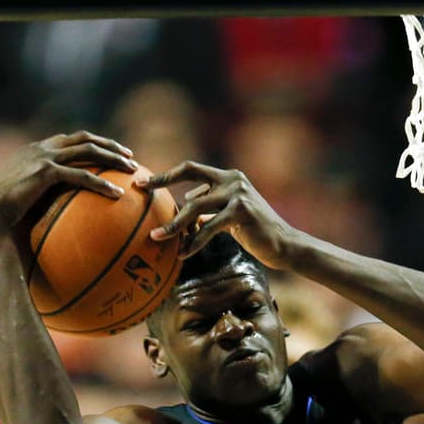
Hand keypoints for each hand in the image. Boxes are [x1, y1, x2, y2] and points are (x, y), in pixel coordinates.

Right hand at [0, 131, 136, 236]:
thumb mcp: (20, 199)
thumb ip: (38, 195)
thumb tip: (57, 212)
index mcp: (32, 151)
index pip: (68, 140)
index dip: (91, 143)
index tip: (110, 151)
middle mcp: (38, 148)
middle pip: (82, 138)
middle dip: (109, 144)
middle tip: (129, 156)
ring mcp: (42, 157)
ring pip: (87, 151)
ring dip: (113, 158)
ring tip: (131, 170)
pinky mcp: (45, 171)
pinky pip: (82, 176)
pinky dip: (102, 184)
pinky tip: (117, 195)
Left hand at [140, 162, 298, 265]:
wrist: (283, 243)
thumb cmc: (254, 230)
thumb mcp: (228, 213)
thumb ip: (209, 206)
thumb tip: (185, 203)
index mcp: (227, 176)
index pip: (192, 169)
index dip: (167, 174)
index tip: (144, 181)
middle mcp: (232, 179)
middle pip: (190, 174)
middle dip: (162, 181)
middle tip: (140, 190)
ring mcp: (238, 194)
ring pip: (195, 206)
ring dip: (174, 224)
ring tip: (156, 237)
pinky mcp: (242, 212)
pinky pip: (209, 228)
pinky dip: (194, 242)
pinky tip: (183, 254)